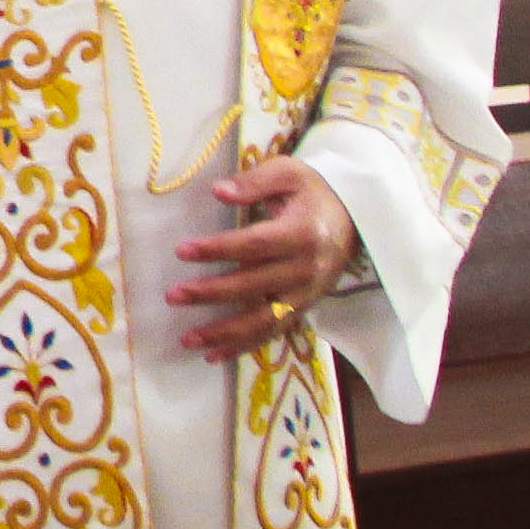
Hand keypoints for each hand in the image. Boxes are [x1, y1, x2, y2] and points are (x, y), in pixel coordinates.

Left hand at [170, 158, 357, 360]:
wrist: (356, 217)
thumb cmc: (313, 192)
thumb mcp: (289, 173)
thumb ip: (254, 182)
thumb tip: (218, 191)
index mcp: (302, 233)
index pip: (253, 245)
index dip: (218, 249)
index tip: (182, 251)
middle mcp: (307, 269)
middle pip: (254, 285)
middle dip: (212, 293)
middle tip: (173, 296)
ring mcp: (308, 294)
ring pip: (264, 320)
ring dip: (225, 333)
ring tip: (188, 339)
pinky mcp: (305, 308)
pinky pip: (274, 332)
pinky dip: (245, 347)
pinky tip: (214, 355)